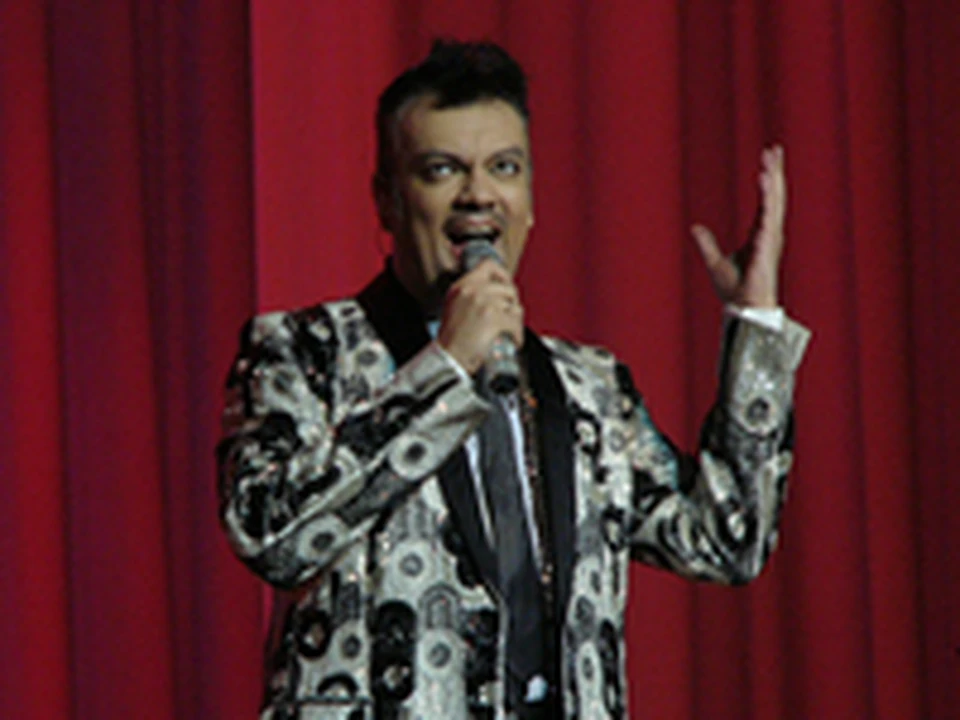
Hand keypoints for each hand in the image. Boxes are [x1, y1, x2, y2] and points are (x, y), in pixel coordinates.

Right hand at [437, 259, 523, 374]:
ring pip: (514, 307)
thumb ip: (471, 294)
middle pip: (507, 288)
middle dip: (512, 304)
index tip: (507, 285)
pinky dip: (517, 335)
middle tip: (510, 317)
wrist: (448, 359)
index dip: (503, 274)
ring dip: (515, 321)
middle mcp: (473, 290)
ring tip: (509, 332)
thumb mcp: (455, 307)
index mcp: (462, 286)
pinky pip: (516, 323)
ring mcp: (484, 303)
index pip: (488, 265)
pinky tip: (512, 341)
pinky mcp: (494, 318)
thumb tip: (496, 291)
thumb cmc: (452, 341)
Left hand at [691, 145, 786, 308]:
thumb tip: (695, 227)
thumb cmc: (735, 290)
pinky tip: (765, 181)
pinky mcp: (767, 246)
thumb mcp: (715, 262)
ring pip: (773, 202)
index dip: (768, 180)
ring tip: (770, 158)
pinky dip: (767, 198)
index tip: (768, 159)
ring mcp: (770, 239)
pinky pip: (768, 217)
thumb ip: (706, 243)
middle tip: (774, 148)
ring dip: (772, 180)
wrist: (742, 309)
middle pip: (774, 196)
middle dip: (774, 172)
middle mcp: (769, 233)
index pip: (766, 201)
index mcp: (760, 234)